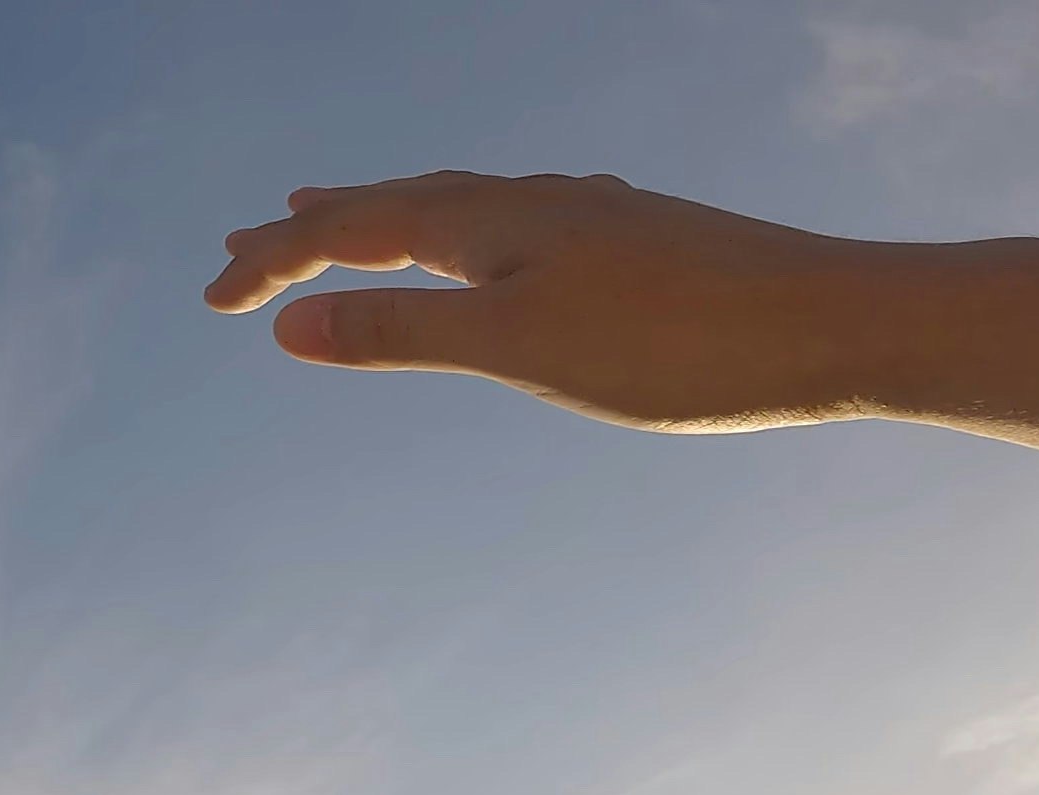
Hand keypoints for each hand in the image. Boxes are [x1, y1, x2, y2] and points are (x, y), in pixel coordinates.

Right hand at [207, 171, 892, 432]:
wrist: (832, 324)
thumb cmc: (676, 346)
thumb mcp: (518, 349)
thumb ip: (401, 332)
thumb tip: (289, 325)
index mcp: (491, 221)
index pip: (351, 228)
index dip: (274, 261)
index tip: (207, 300)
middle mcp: (533, 200)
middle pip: (396, 201)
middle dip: (314, 225)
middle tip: (242, 246)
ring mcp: (587, 216)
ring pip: (457, 206)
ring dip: (384, 216)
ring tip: (339, 217)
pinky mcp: (633, 241)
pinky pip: (513, 220)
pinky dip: (460, 230)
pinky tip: (492, 239)